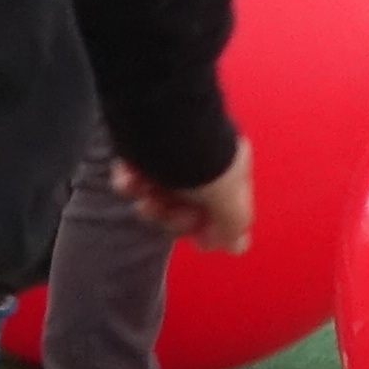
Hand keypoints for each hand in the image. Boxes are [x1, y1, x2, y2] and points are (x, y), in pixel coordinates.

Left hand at [123, 141, 255, 255]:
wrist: (160, 121)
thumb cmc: (200, 160)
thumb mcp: (227, 199)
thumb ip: (233, 225)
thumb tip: (239, 247)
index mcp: (230, 170)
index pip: (222, 212)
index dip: (208, 229)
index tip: (199, 241)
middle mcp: (203, 162)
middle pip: (187, 207)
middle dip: (175, 218)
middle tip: (167, 211)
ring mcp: (171, 156)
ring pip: (159, 195)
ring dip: (151, 204)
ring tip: (146, 198)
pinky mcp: (142, 149)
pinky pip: (134, 176)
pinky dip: (129, 182)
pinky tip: (130, 180)